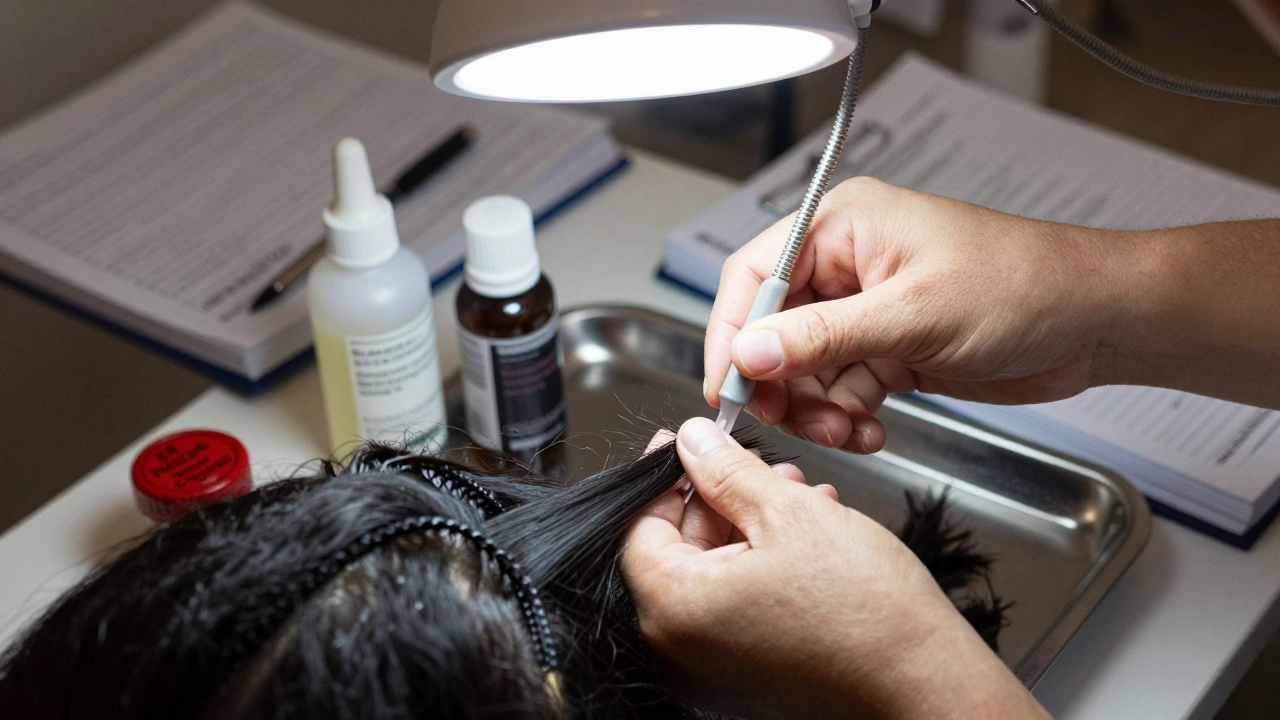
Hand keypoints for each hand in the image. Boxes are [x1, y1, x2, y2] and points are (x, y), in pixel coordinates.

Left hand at [620, 419, 1047, 719]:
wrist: (923, 683)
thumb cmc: (864, 612)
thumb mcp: (788, 512)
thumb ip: (728, 470)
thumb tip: (692, 441)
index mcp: (675, 608)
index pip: (639, 525)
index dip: (665, 474)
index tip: (686, 443)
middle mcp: (681, 648)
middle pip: (675, 549)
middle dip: (718, 497)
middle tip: (751, 463)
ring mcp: (712, 668)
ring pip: (710, 573)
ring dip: (747, 525)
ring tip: (795, 494)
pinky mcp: (746, 675)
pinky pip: (733, 606)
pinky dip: (759, 565)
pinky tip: (804, 534)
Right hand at [705, 177, 1138, 451]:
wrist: (1094, 321)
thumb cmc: (1022, 286)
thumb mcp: (911, 315)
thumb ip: (821, 337)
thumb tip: (747, 353)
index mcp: (842, 225)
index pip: (753, 275)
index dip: (730, 332)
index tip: (727, 386)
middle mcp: (847, 265)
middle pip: (772, 330)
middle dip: (778, 382)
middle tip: (790, 420)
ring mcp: (867, 309)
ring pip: (805, 368)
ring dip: (815, 408)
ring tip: (844, 431)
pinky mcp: (889, 348)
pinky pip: (841, 388)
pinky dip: (846, 416)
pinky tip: (870, 430)